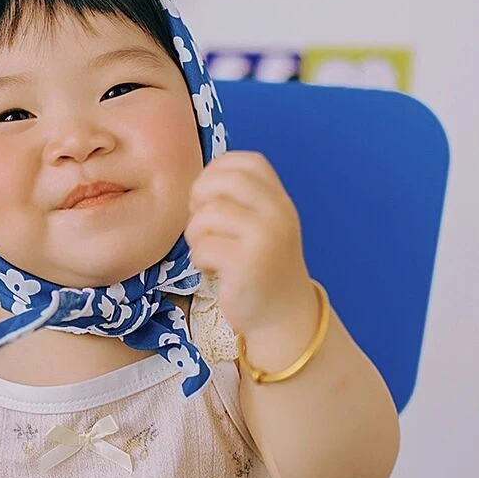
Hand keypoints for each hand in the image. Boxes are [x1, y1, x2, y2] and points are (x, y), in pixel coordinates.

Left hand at [185, 152, 314, 339]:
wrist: (283, 316)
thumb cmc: (261, 267)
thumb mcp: (262, 225)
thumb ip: (241, 200)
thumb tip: (199, 182)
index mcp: (279, 199)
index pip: (245, 161)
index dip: (216, 171)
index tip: (208, 196)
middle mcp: (277, 213)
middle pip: (221, 181)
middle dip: (198, 198)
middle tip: (201, 223)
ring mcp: (264, 238)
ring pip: (206, 215)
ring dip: (196, 234)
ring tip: (208, 251)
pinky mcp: (247, 264)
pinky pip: (203, 247)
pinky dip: (200, 259)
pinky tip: (213, 270)